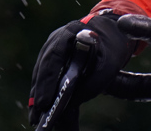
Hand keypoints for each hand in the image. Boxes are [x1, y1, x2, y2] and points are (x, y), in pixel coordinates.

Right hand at [29, 13, 135, 127]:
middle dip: (40, 95)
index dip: (47, 82)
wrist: (113, 31)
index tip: (44, 103)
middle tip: (37, 118)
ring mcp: (51, 49)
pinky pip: (45, 78)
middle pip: (43, 70)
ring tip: (36, 120)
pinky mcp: (53, 60)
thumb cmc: (112, 45)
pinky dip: (44, 93)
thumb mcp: (111, 64)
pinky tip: (40, 110)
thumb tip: (71, 104)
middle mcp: (55, 41)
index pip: (53, 59)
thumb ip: (94, 82)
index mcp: (70, 33)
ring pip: (41, 76)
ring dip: (38, 97)